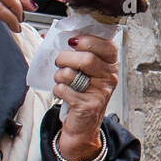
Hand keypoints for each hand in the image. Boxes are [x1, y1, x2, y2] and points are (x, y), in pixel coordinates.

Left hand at [52, 33, 119, 160]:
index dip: (88, 40)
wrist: (83, 125)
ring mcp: (100, 92)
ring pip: (72, 73)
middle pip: (86, 58)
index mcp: (110, 65)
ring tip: (62, 80)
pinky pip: (64, 89)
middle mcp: (109, 77)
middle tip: (60, 62)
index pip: (106, 46)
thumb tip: (49, 35)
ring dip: (59, 75)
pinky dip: (58, 90)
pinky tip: (64, 93)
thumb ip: (76, 52)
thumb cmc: (82, 93)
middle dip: (65, 58)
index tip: (74, 42)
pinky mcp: (88, 105)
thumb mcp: (85, 70)